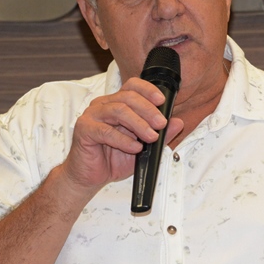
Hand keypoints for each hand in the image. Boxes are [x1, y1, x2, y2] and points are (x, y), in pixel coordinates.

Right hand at [59, 78, 184, 193]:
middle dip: (148, 110)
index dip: (147, 90)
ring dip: (138, 124)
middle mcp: (103, 105)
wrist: (90, 177)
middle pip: (127, 97)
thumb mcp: (143, 148)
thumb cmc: (113, 160)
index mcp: (116, 104)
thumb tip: (178, 122)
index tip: (162, 100)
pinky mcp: (84, 130)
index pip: (131, 86)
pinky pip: (106, 131)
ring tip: (151, 137)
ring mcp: (92, 116)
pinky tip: (134, 148)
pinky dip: (123, 140)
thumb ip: (161, 135)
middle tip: (160, 124)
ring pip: (118, 111)